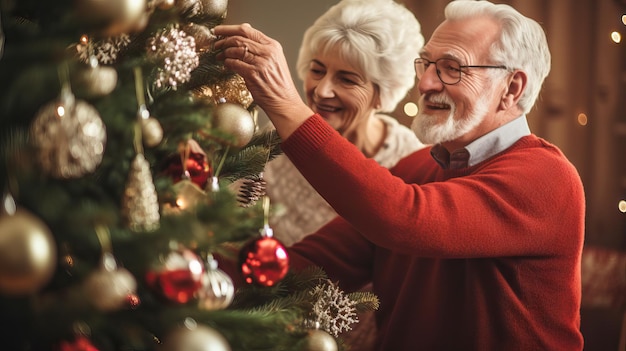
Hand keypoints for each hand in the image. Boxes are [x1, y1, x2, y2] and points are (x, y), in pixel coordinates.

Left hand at [213, 23, 313, 138]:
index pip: (248, 30)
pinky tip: (226, 65)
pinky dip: (227, 63)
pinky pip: (234, 64)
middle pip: (239, 39)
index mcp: (273, 46)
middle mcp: (268, 52)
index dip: (229, 29)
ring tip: (219, 56)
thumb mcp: (273, 60)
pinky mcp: (254, 74)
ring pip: (236, 50)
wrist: (285, 102)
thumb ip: (260, 46)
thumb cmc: (278, 84)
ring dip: (224, 53)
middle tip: (216, 44)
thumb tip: (245, 29)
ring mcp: (261, 63)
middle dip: (223, 40)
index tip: (218, 30)